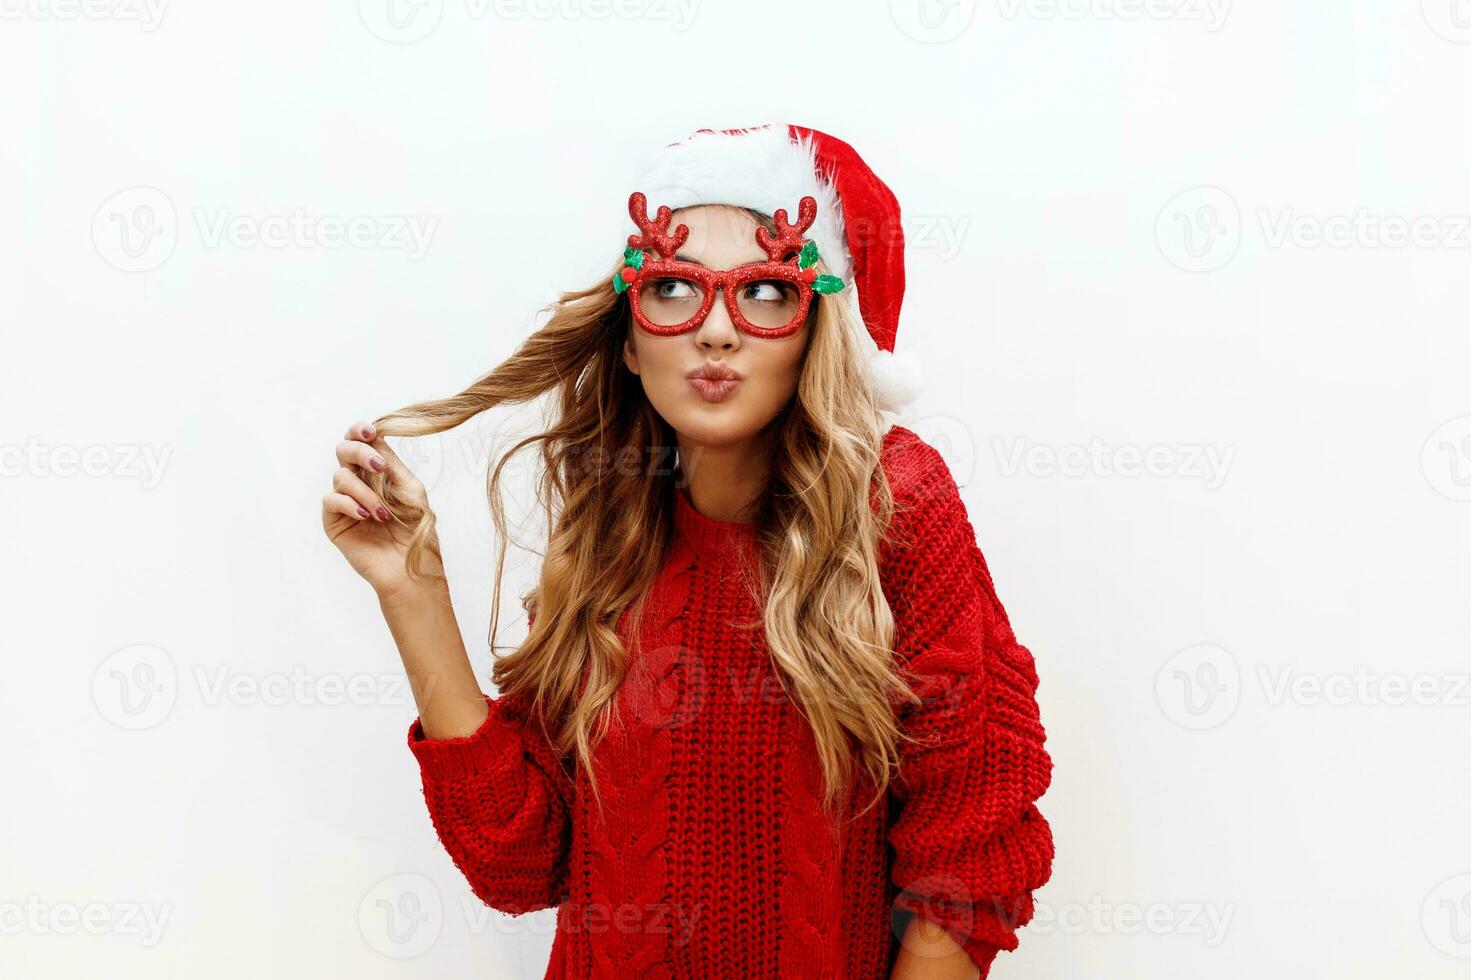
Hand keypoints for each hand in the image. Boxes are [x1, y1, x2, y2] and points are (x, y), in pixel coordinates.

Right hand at [321, 419, 441, 601]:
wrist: (410, 565)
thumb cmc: (414, 528)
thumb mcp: (409, 489)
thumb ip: (390, 463)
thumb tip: (375, 436)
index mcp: (376, 472)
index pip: (361, 442)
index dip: (360, 431)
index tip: (370, 431)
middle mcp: (357, 482)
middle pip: (343, 450)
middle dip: (359, 452)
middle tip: (378, 466)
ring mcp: (344, 501)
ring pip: (340, 476)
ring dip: (365, 491)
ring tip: (383, 513)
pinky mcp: (333, 521)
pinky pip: (331, 499)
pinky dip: (350, 504)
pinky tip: (367, 516)